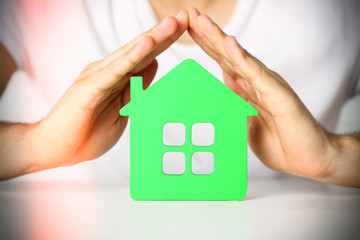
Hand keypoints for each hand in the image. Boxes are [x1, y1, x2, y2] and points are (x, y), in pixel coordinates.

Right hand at [28, 12, 188, 171]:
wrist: (54, 149)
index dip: (165, 42)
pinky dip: (132, 57)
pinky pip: (116, 71)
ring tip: (173, 23)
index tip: (186, 29)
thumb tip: (154, 64)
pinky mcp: (90, 87)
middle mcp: (108, 71)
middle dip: (165, 33)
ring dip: (153, 38)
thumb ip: (137, 87)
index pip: (145, 56)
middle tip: (186, 16)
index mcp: (117, 78)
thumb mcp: (122, 110)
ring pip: (131, 54)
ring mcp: (98, 77)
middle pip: (141, 49)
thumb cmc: (86, 133)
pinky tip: (147, 45)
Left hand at [187, 8, 341, 182]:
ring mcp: (266, 85)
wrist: (308, 159)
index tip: (187, 29)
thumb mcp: (245, 123)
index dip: (205, 45)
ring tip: (200, 20)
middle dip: (206, 33)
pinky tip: (228, 42)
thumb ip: (234, 104)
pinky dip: (241, 57)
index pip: (222, 61)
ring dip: (217, 38)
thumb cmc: (279, 143)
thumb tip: (219, 89)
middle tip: (188, 14)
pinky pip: (256, 73)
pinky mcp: (277, 94)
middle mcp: (255, 82)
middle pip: (226, 54)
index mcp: (247, 88)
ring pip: (238, 57)